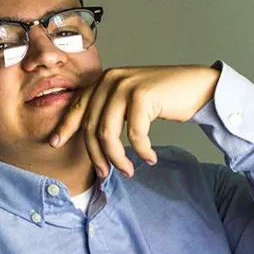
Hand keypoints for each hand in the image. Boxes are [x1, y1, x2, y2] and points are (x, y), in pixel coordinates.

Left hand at [50, 65, 219, 177]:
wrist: (198, 86)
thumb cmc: (165, 97)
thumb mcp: (131, 99)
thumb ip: (110, 108)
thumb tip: (90, 135)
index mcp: (105, 79)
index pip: (78, 105)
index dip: (65, 126)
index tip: (55, 143)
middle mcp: (111, 79)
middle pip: (92, 126)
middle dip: (97, 155)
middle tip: (105, 174)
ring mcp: (126, 86)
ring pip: (109, 134)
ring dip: (118, 158)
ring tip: (129, 171)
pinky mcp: (142, 96)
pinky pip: (134, 135)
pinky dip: (141, 151)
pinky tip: (149, 158)